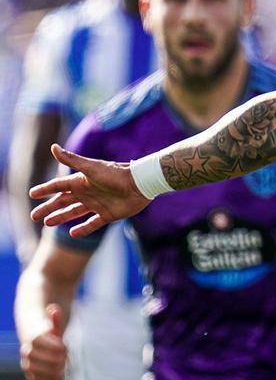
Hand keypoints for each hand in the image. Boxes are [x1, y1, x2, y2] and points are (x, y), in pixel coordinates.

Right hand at [20, 304, 66, 379]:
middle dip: (58, 360)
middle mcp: (27, 351)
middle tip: (67, 358)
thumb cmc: (51, 334)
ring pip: (38, 371)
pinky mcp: (30, 374)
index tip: (66, 347)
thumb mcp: (55, 326)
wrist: (38, 342)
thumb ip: (55, 319)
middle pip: (43, 359)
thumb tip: (54, 309)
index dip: (59, 348)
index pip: (47, 346)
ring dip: (54, 371)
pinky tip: (58, 376)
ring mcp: (27, 363)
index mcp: (34, 339)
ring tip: (64, 367)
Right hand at [29, 144, 149, 236]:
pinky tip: (72, 233)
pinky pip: (92, 224)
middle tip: (34, 216)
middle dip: (48, 208)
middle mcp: (87, 193)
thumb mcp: (91, 168)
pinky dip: (82, 229)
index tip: (32, 194)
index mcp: (81, 181)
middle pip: (63, 201)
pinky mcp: (108, 215)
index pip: (58, 186)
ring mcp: (97, 204)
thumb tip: (52, 147)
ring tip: (47, 223)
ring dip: (61, 217)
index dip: (45, 189)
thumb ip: (72, 160)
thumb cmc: (116, 174)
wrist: (140, 184)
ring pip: (74, 212)